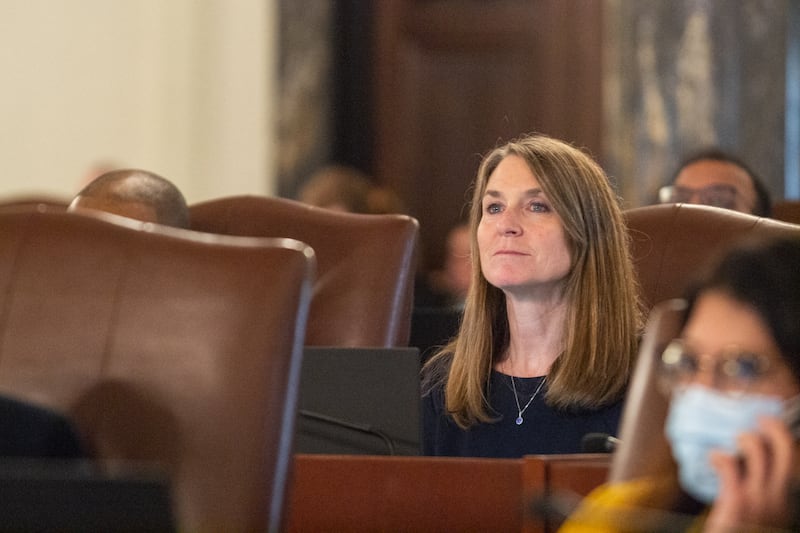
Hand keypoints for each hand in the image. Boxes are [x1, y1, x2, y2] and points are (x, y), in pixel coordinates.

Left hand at [704, 416, 797, 531]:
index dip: (786, 442)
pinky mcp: (737, 500)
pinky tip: (713, 457)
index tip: (774, 429)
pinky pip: (731, 465)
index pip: (794, 464)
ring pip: (758, 452)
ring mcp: (759, 499)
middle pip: (785, 451)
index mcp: (786, 502)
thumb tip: (749, 464)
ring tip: (735, 441)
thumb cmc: (743, 532)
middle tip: (762, 419)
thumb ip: (763, 494)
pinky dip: (720, 456)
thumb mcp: (763, 515)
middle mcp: (779, 499)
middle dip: (775, 428)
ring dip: (745, 439)